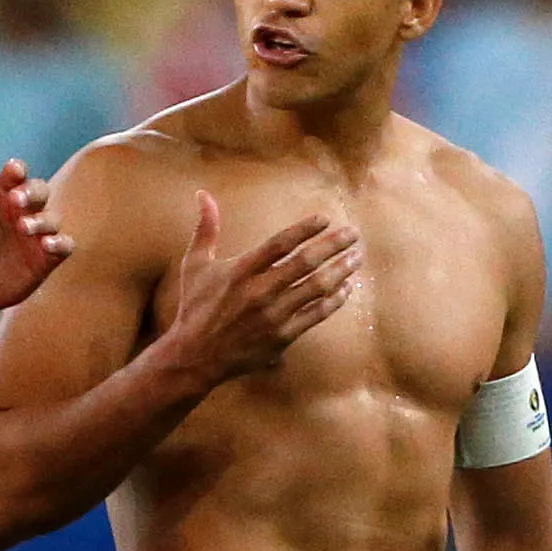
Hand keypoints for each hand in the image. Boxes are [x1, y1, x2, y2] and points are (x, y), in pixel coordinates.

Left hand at [0, 144, 73, 317]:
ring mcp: (36, 234)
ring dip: (43, 219)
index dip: (17, 171)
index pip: (17, 174)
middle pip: (41, 190)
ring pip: (53, 217)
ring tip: (23, 228)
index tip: (12, 172)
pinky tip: (46, 245)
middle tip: (16, 200)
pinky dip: (61, 243)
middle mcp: (23, 210)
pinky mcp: (46, 258)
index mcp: (2, 194)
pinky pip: (64, 246)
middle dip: (32, 192)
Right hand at [159, 192, 361, 382]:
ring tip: (357, 257)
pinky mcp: (282, 337)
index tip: (326, 218)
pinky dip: (334, 300)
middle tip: (354, 233)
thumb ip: (205, 228)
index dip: (305, 229)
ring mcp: (273, 315)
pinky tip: (346, 288)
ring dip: (341, 270)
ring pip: (316, 288)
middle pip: (305, 262)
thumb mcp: (194, 265)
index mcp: (241, 270)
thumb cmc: (195, 307)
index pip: (280, 243)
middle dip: (334, 245)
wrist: (195, 356)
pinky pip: (316, 315)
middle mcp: (260, 291)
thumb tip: (203, 194)